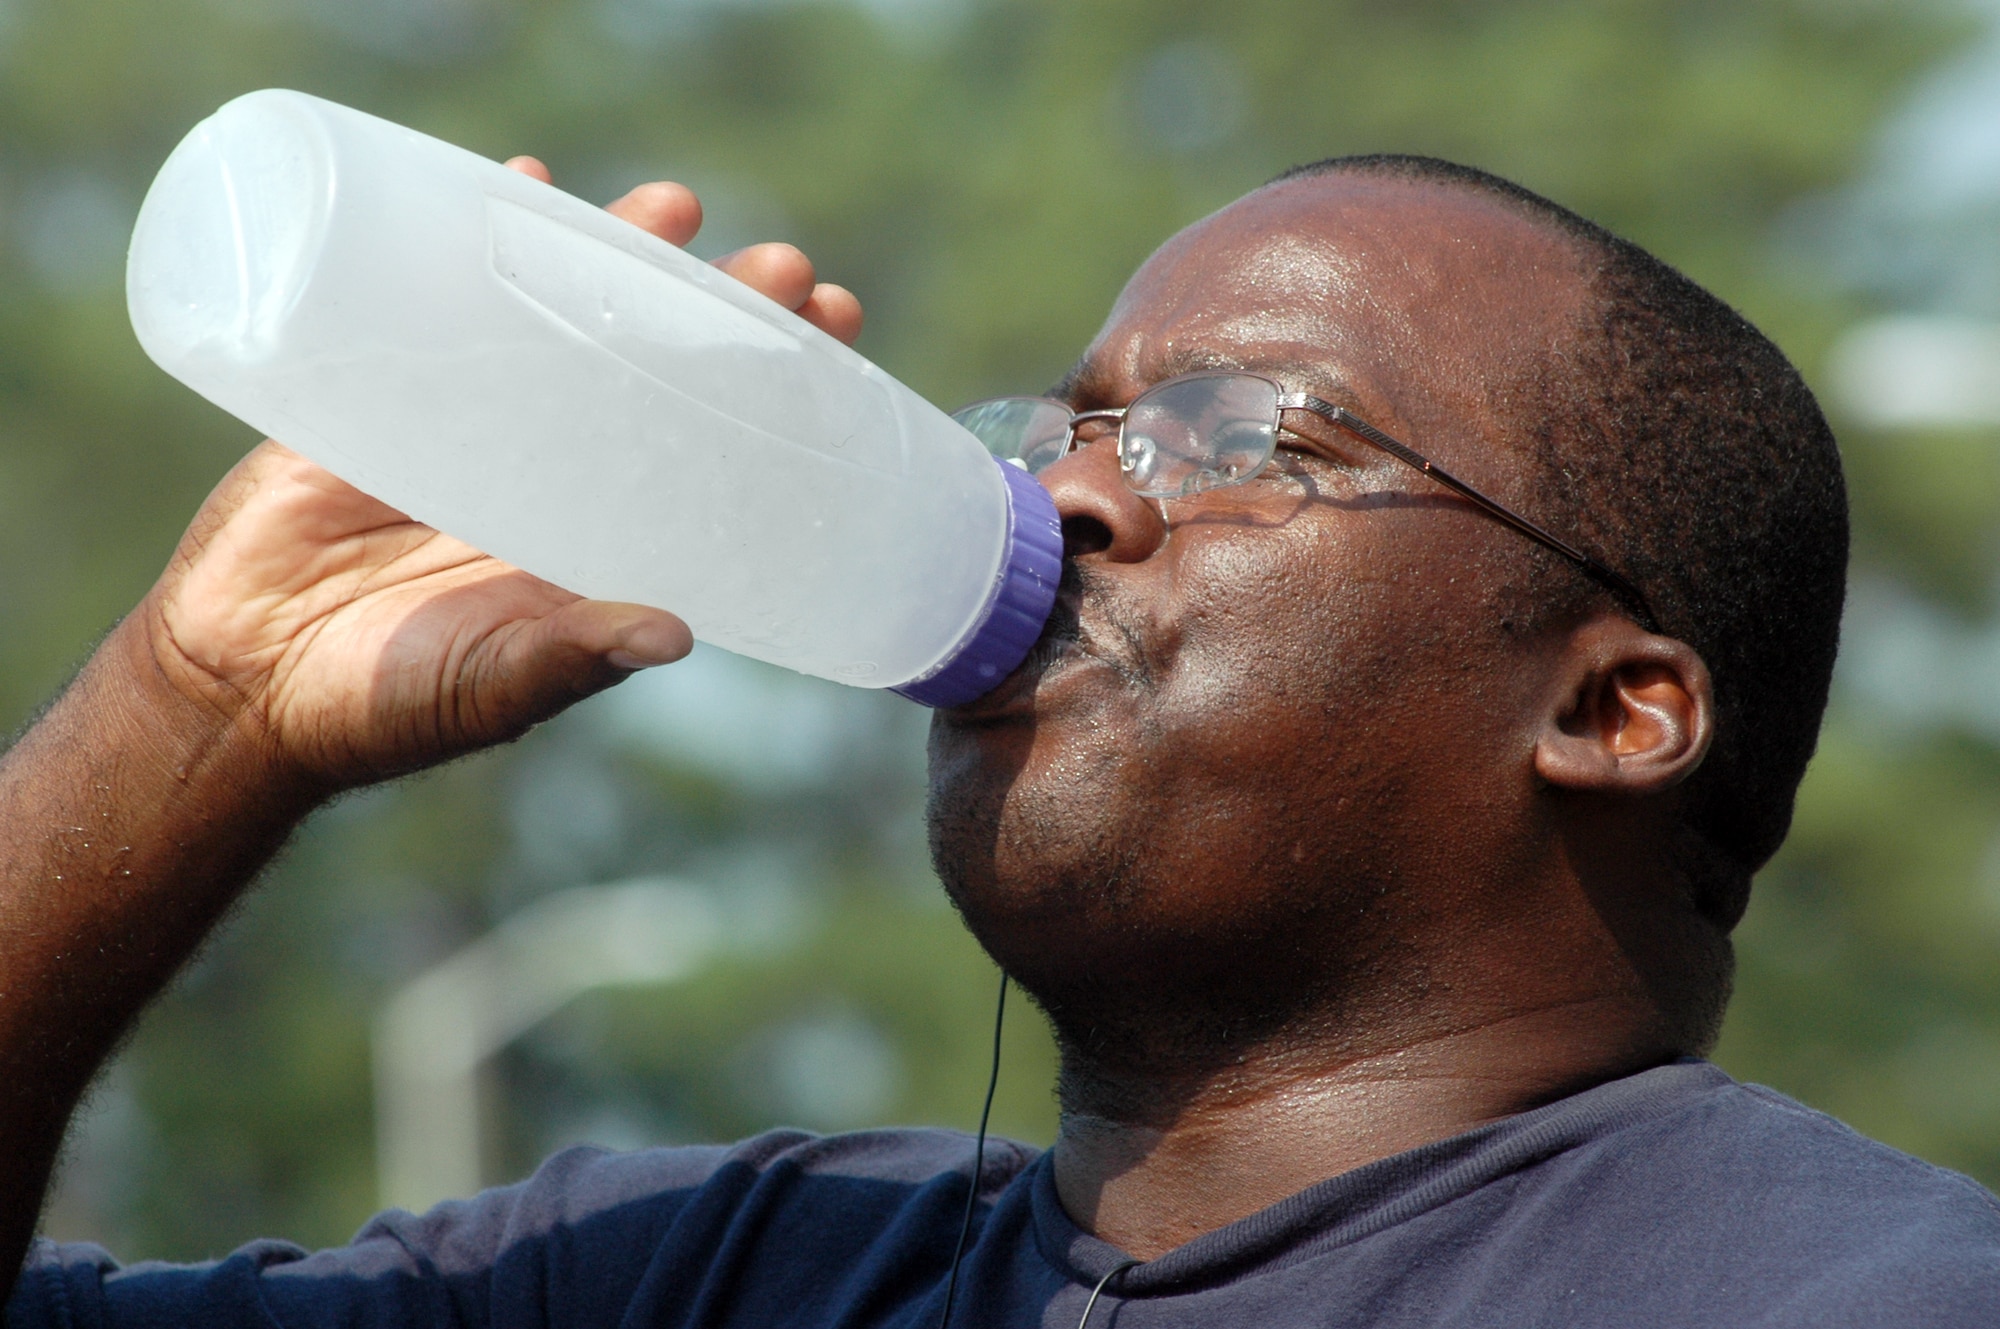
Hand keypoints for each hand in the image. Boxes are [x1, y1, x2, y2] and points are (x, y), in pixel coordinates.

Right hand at [133, 158, 865, 790]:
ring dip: (621, 258)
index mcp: (604, 538)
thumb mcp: (492, 684)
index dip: (777, 394)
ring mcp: (479, 424)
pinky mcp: (393, 391)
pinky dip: (479, 243)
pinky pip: (447, 301)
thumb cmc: (383, 703)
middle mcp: (560, 471)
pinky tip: (527, 180)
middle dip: (724, 316)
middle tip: (786, 269)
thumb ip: (571, 658)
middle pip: (659, 371)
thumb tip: (675, 634)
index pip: (714, 450)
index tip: (835, 336)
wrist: (241, 677)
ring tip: (676, 208)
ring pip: (566, 321)